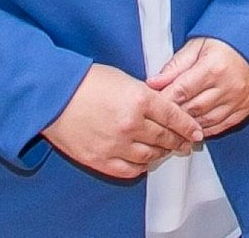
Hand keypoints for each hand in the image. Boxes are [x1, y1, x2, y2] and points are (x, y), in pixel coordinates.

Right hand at [44, 63, 204, 178]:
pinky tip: (144, 161)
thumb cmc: (86, 82)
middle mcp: (131, 124)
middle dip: (178, 141)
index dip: (188, 126)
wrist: (51, 96)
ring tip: (166, 150)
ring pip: (150, 156)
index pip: (174, 116)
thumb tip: (165, 108)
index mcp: (139, 99)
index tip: (196, 132)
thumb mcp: (123, 79)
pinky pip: (130, 170)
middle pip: (165, 138)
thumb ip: (146, 95)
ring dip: (161, 153)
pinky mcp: (100, 160)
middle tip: (185, 143)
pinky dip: (141, 166)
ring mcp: (116, 144)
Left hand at [149, 37, 248, 135]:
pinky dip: (206, 129)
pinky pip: (222, 126)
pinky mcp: (245, 108)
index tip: (152, 103)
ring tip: (175, 124)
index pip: (181, 91)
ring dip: (188, 125)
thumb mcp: (199, 45)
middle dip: (173, 114)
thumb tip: (154, 83)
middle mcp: (227, 86)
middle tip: (159, 117)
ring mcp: (238, 100)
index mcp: (213, 67)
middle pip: (192, 109)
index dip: (164, 100)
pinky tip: (195, 127)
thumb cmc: (229, 41)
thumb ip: (176, 66)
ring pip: (206, 122)